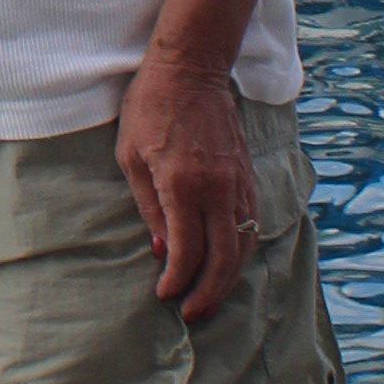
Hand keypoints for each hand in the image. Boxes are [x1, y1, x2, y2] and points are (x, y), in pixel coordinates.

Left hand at [113, 50, 260, 323]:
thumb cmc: (150, 108)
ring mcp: (239, 183)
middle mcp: (219, 188)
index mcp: (184, 184)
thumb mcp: (131, 157)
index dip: (177, 281)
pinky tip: (228, 265)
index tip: (164, 295)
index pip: (187, 251)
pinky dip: (242, 252)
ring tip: (211, 300)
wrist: (191, 69)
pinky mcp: (249, 177)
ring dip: (229, 279)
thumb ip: (149, 207)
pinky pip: (252, 226)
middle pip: (224, 258)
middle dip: (209, 293)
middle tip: (193, 315)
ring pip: (244, 246)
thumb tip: (164, 252)